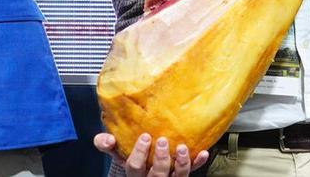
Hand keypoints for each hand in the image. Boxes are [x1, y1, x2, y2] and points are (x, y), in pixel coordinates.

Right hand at [94, 132, 208, 176]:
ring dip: (182, 164)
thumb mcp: (116, 151)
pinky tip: (203, 153)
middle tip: (162, 141)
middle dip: (161, 160)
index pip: (135, 166)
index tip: (145, 137)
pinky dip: (197, 163)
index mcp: (134, 172)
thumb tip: (106, 138)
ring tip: (183, 148)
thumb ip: (106, 143)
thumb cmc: (130, 156)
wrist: (143, 168)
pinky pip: (191, 173)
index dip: (140, 153)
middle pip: (157, 175)